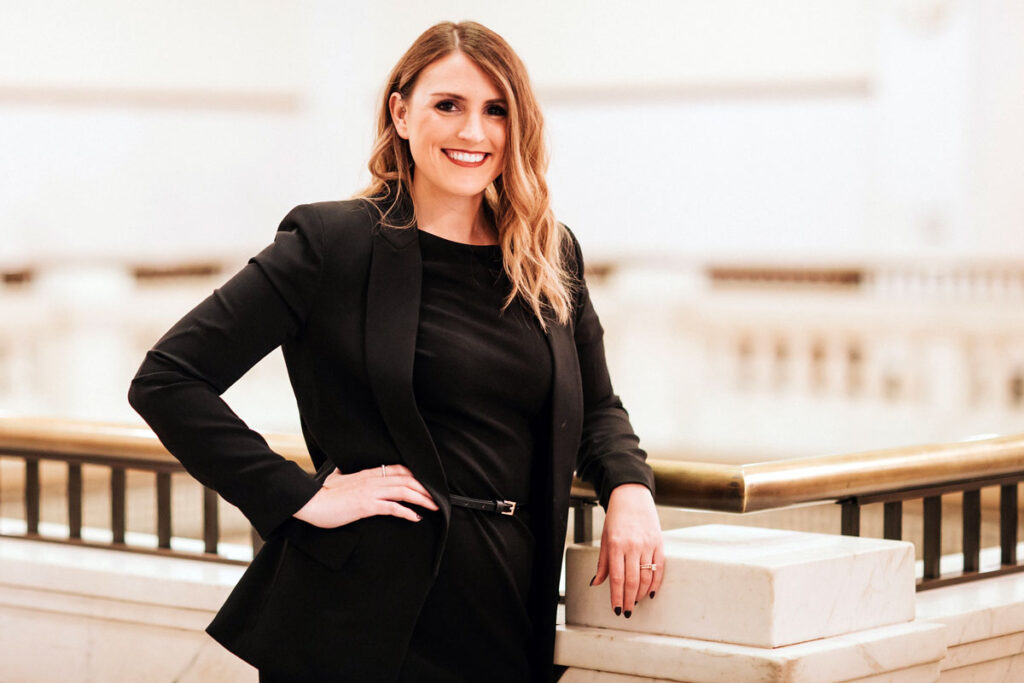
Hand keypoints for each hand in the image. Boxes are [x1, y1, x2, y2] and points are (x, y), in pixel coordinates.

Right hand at [293, 464, 438, 527]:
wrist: (310, 503)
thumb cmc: (322, 495)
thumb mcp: (334, 480)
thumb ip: (341, 475)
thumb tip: (340, 472)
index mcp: (367, 473)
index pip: (397, 469)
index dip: (415, 476)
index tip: (426, 484)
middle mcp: (372, 480)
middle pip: (406, 479)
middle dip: (424, 488)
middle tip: (437, 498)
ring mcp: (370, 492)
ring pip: (403, 491)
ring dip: (421, 499)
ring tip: (433, 507)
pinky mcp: (367, 505)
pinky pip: (392, 507)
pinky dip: (406, 512)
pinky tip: (415, 517)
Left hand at [590, 483, 663, 616]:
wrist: (632, 496)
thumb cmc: (616, 518)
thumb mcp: (605, 538)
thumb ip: (602, 563)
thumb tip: (596, 583)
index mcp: (616, 545)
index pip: (617, 578)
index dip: (617, 597)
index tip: (617, 609)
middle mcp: (632, 546)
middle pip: (633, 581)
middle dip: (630, 600)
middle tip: (628, 611)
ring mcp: (647, 545)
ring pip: (647, 577)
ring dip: (642, 594)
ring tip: (637, 602)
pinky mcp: (659, 543)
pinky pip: (659, 568)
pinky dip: (656, 583)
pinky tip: (651, 592)